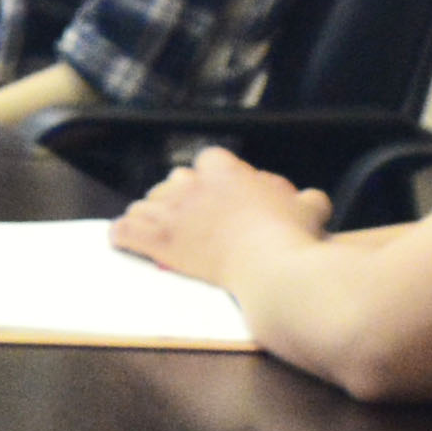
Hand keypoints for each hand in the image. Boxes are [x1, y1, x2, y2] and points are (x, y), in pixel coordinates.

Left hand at [108, 149, 322, 285]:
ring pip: (145, 204)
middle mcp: (193, 186)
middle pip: (174, 180)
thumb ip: (307, 199)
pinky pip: (126, 231)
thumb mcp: (311, 209)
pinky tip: (119, 238)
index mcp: (226, 172)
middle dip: (179, 194)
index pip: (210, 159)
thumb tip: (311, 200)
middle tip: (188, 214)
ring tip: (153, 227)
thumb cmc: (295, 239)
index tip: (220, 191)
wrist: (274, 271)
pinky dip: (121, 235)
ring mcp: (172, 213)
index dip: (213, 175)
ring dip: (150, 214)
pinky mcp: (160, 243)